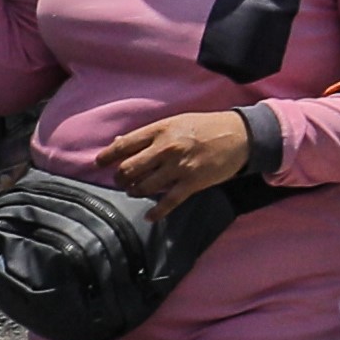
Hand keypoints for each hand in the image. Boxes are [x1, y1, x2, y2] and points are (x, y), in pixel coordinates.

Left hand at [106, 109, 252, 202]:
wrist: (240, 135)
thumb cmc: (206, 127)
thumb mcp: (175, 122)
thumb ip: (148, 134)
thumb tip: (118, 143)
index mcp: (161, 130)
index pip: (124, 145)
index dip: (107, 157)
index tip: (99, 163)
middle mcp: (166, 148)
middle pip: (129, 169)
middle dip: (121, 178)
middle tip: (123, 181)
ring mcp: (179, 167)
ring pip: (144, 187)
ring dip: (136, 191)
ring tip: (137, 190)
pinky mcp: (192, 183)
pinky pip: (168, 202)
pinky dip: (156, 212)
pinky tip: (150, 216)